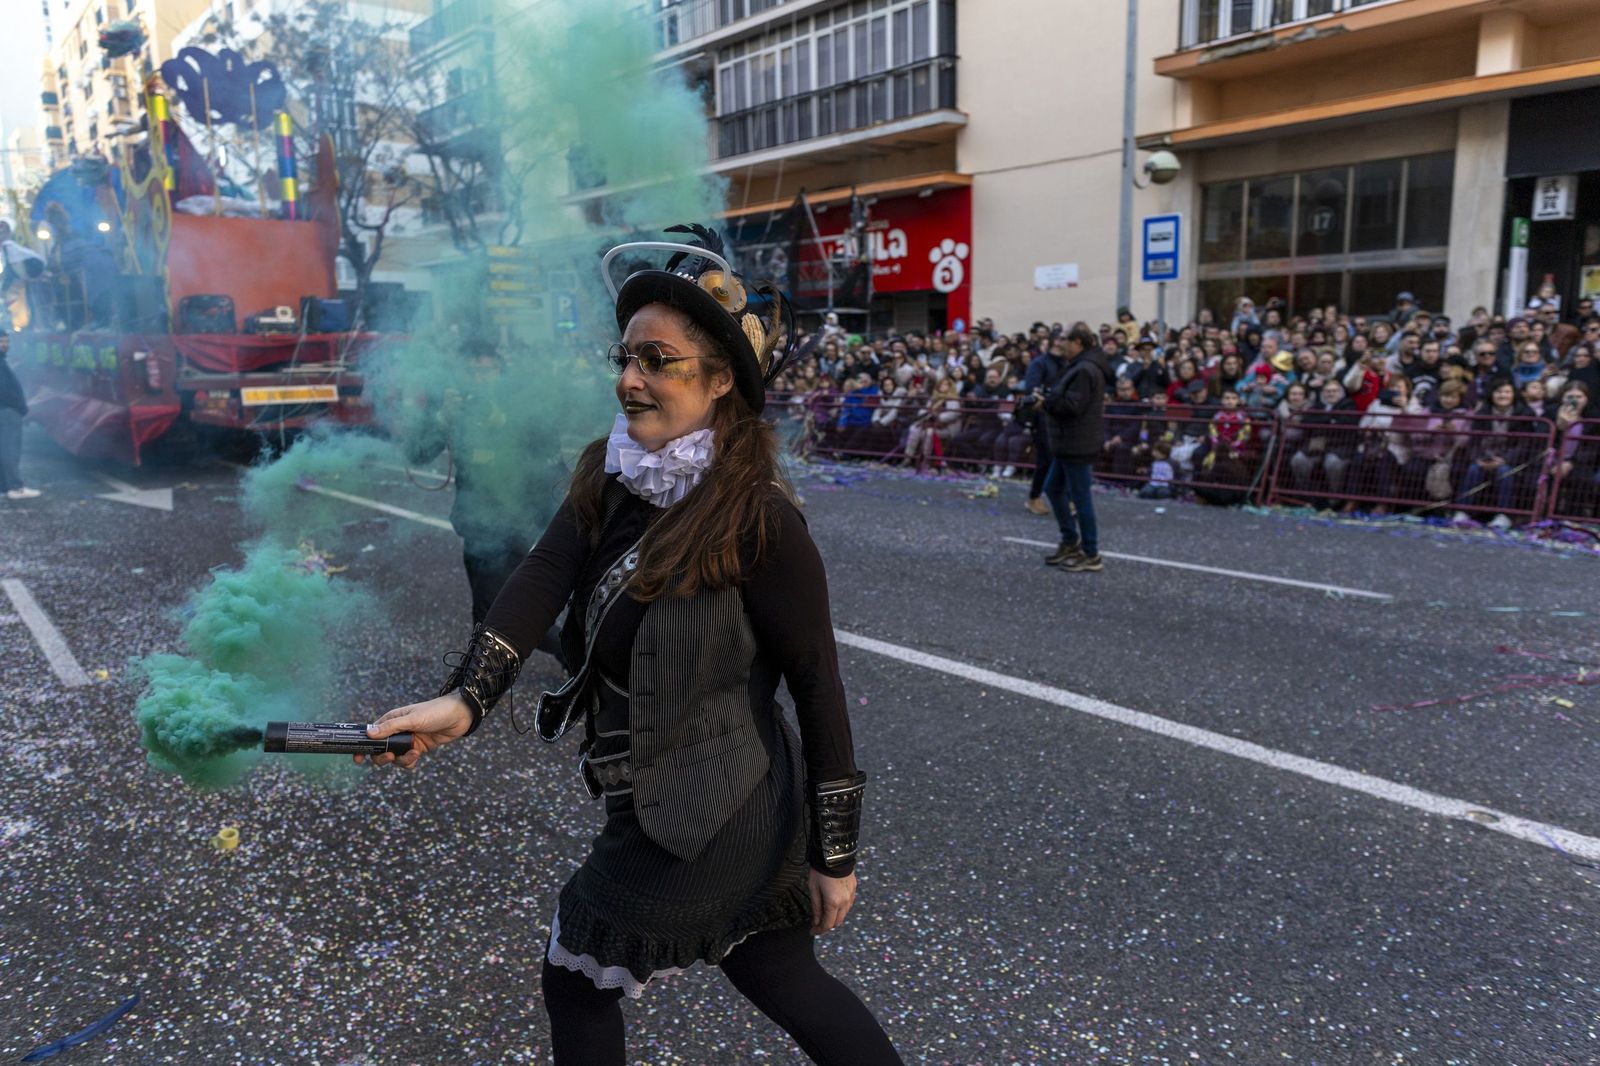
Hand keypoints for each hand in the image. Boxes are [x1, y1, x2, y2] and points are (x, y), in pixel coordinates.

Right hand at [357, 694, 472, 769]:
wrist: (460, 716)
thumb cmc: (435, 712)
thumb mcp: (412, 719)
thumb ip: (391, 727)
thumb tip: (368, 734)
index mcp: (391, 720)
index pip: (371, 734)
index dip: (363, 746)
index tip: (357, 759)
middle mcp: (397, 731)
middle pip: (380, 750)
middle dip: (382, 757)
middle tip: (389, 757)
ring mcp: (408, 740)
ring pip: (395, 758)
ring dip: (401, 759)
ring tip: (414, 753)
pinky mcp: (419, 748)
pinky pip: (407, 761)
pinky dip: (410, 762)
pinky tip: (417, 756)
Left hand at [809, 869, 856, 933]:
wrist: (835, 855)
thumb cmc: (821, 871)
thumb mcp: (813, 889)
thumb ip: (816, 907)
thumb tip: (816, 921)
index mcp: (833, 903)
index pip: (827, 924)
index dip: (819, 930)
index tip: (812, 932)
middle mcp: (844, 902)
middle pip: (837, 922)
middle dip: (826, 925)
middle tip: (816, 924)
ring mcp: (851, 895)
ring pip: (844, 914)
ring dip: (834, 917)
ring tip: (824, 914)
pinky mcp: (853, 889)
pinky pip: (848, 905)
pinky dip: (841, 909)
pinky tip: (833, 905)